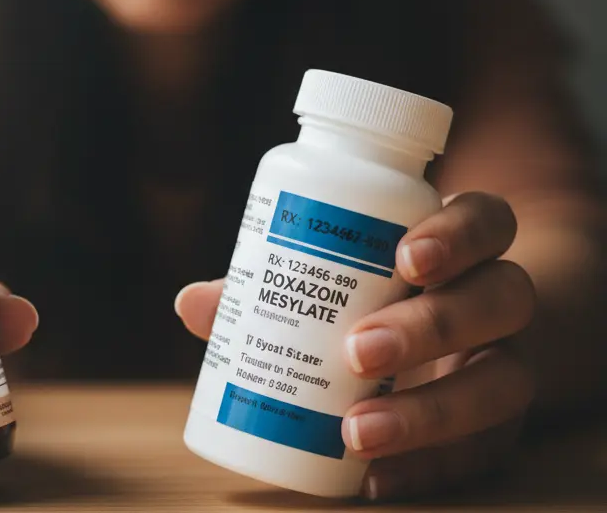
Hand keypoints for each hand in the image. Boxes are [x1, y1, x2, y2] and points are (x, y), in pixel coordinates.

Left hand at [176, 192, 534, 499]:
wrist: (454, 349)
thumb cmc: (375, 298)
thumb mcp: (331, 282)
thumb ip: (269, 286)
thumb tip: (191, 304)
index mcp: (461, 247)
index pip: (485, 220)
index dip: (457, 233)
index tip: (404, 258)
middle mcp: (495, 300)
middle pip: (501, 297)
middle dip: (434, 324)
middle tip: (359, 351)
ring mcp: (504, 365)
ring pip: (506, 381)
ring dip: (432, 410)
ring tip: (356, 429)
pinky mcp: (497, 429)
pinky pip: (482, 451)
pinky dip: (427, 467)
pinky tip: (374, 477)